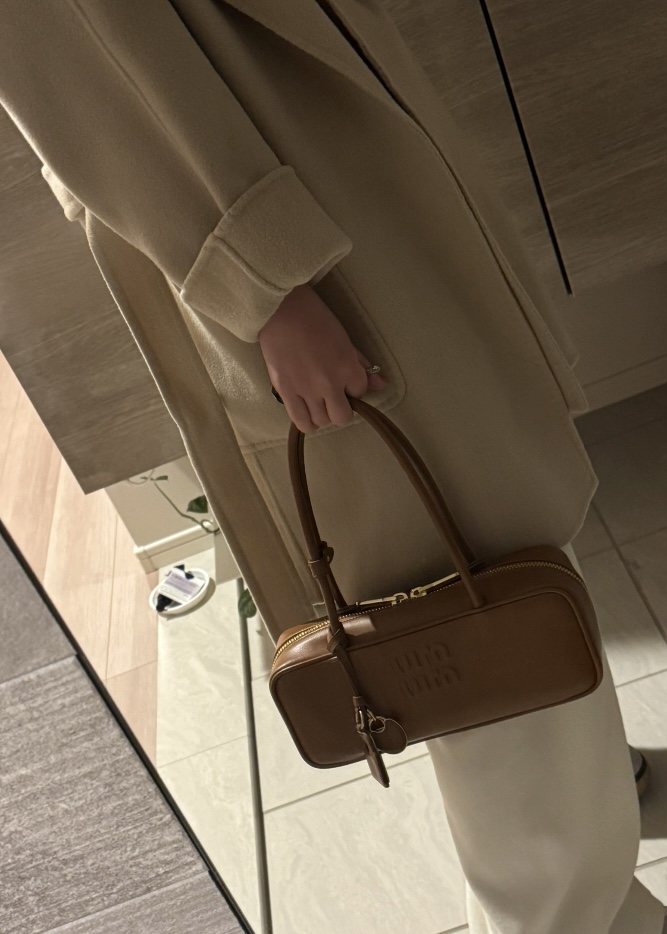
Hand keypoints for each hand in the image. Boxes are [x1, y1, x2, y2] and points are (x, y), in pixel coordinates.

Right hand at [257, 283, 387, 432]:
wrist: (281, 311)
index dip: (354, 388)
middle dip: (341, 409)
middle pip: (342, 416)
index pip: (360, 392)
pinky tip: (307, 412)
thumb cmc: (314, 318)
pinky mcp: (286, 392)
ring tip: (318, 403)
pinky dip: (307, 422)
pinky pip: (301, 421)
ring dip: (323, 415)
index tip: (345, 381)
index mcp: (347, 367)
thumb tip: (381, 384)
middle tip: (333, 398)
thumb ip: (360, 364)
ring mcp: (306, 390)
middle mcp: (329, 383)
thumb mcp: (344, 339)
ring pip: (322, 421)